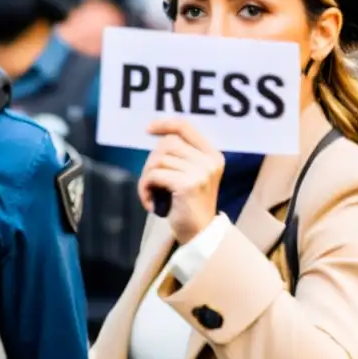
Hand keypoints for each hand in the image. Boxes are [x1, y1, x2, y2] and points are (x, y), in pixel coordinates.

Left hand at [139, 117, 223, 243]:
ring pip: (158, 160)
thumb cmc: (189, 204)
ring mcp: (201, 172)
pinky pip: (154, 175)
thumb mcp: (191, 175)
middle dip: (151, 161)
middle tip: (151, 182)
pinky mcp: (188, 184)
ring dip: (147, 177)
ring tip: (152, 193)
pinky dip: (145, 188)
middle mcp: (209, 161)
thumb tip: (158, 135)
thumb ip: (181, 155)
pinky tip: (151, 202)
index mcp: (212, 155)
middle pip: (167, 144)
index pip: (185, 127)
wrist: (200, 234)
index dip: (164, 124)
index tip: (148, 129)